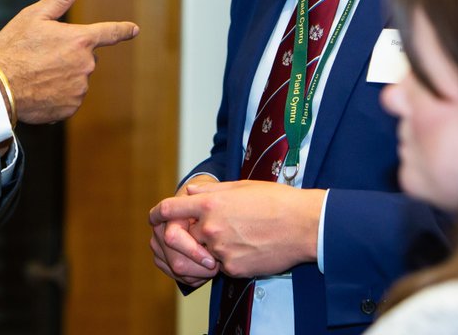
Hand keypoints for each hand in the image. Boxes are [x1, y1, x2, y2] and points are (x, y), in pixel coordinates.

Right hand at [0, 0, 138, 123]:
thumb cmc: (14, 49)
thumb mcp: (34, 16)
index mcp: (80, 40)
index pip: (109, 33)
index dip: (122, 30)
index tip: (134, 29)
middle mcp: (85, 65)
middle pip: (84, 57)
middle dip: (68, 55)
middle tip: (41, 56)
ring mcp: (79, 89)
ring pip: (75, 78)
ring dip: (61, 76)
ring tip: (36, 74)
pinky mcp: (70, 108)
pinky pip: (68, 98)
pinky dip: (56, 95)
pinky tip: (38, 90)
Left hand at [154, 180, 324, 277]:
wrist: (303, 226)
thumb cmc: (275, 201)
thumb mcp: (240, 186)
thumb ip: (210, 191)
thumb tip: (190, 191)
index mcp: (210, 204)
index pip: (169, 210)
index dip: (157, 214)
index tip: (154, 218)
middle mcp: (210, 228)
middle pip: (180, 237)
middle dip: (186, 236)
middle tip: (203, 232)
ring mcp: (220, 251)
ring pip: (201, 254)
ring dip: (208, 250)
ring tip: (232, 240)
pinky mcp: (233, 269)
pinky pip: (221, 267)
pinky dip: (228, 260)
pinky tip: (247, 249)